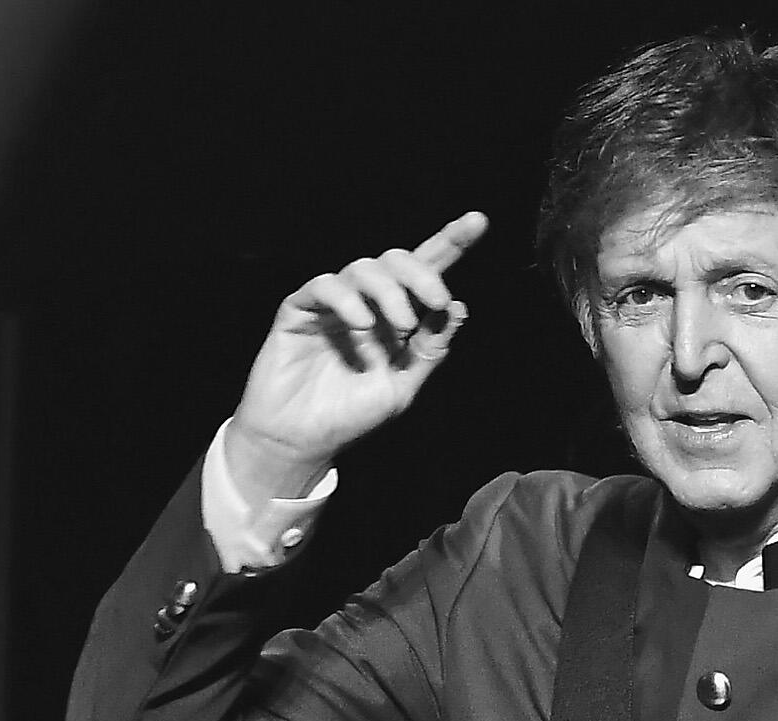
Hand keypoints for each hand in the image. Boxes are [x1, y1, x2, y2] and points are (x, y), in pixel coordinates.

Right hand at [227, 211, 487, 499]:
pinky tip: (361, 325)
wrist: (300, 442)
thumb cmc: (350, 417)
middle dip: (423, 273)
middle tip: (436, 301)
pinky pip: (325, 285)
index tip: (478, 221)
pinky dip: (347, 299)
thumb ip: (429, 349)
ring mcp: (333, 305)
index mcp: (397, 318)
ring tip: (401, 326)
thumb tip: (457, 307)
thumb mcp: (402, 387)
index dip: (451, 242)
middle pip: (398, 260)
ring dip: (390, 292)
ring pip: (365, 268)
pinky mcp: (300, 310)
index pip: (426, 271)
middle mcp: (367, 303)